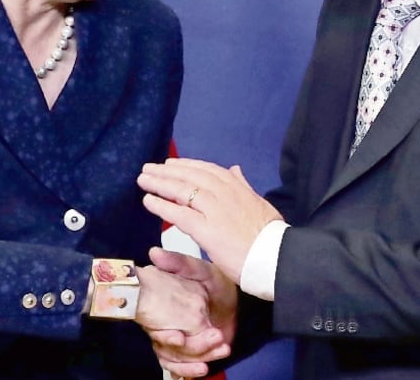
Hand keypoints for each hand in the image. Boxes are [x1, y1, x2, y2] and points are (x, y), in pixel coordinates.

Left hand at [137, 158, 282, 282]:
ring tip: (143, 180)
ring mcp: (216, 211)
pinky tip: (148, 201)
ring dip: (160, 183)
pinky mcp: (208, 230)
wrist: (277, 257)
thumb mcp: (259, 202)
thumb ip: (244, 186)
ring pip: (182, 191)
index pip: (207, 170)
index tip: (170, 163)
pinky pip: (179, 214)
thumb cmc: (269, 235)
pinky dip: (162, 206)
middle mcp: (225, 194)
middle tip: (148, 168)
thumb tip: (235, 169)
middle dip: (167, 171)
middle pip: (190, 177)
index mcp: (238, 187)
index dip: (186, 165)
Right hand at [146, 247, 236, 378]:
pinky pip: (180, 366)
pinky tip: (201, 371)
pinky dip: (188, 371)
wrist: (232, 297)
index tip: (178, 337)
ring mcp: (179, 339)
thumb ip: (178, 261)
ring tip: (221, 350)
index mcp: (166, 308)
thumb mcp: (199, 268)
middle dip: (193, 347)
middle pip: (169, 348)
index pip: (156, 327)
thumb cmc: (215, 281)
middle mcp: (169, 325)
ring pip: (175, 360)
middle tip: (216, 336)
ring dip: (194, 361)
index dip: (164, 335)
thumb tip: (155, 253)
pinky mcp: (191, 350)